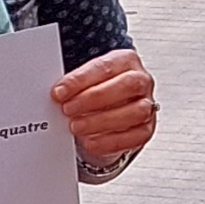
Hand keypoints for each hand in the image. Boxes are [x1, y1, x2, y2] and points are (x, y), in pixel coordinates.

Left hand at [50, 49, 157, 170]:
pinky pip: (134, 137)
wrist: (113, 108)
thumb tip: (57, 95)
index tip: (60, 92)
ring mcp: (148, 105)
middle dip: (94, 99)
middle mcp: (141, 81)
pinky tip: (91, 142)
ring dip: (102, 121)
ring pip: (135, 112)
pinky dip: (110, 142)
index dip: (81, 80)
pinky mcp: (146, 129)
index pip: (105, 67)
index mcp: (126, 61)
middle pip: (127, 86)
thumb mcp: (86, 80)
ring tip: (77, 127)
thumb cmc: (97, 90)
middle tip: (68, 109)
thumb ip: (75, 85)